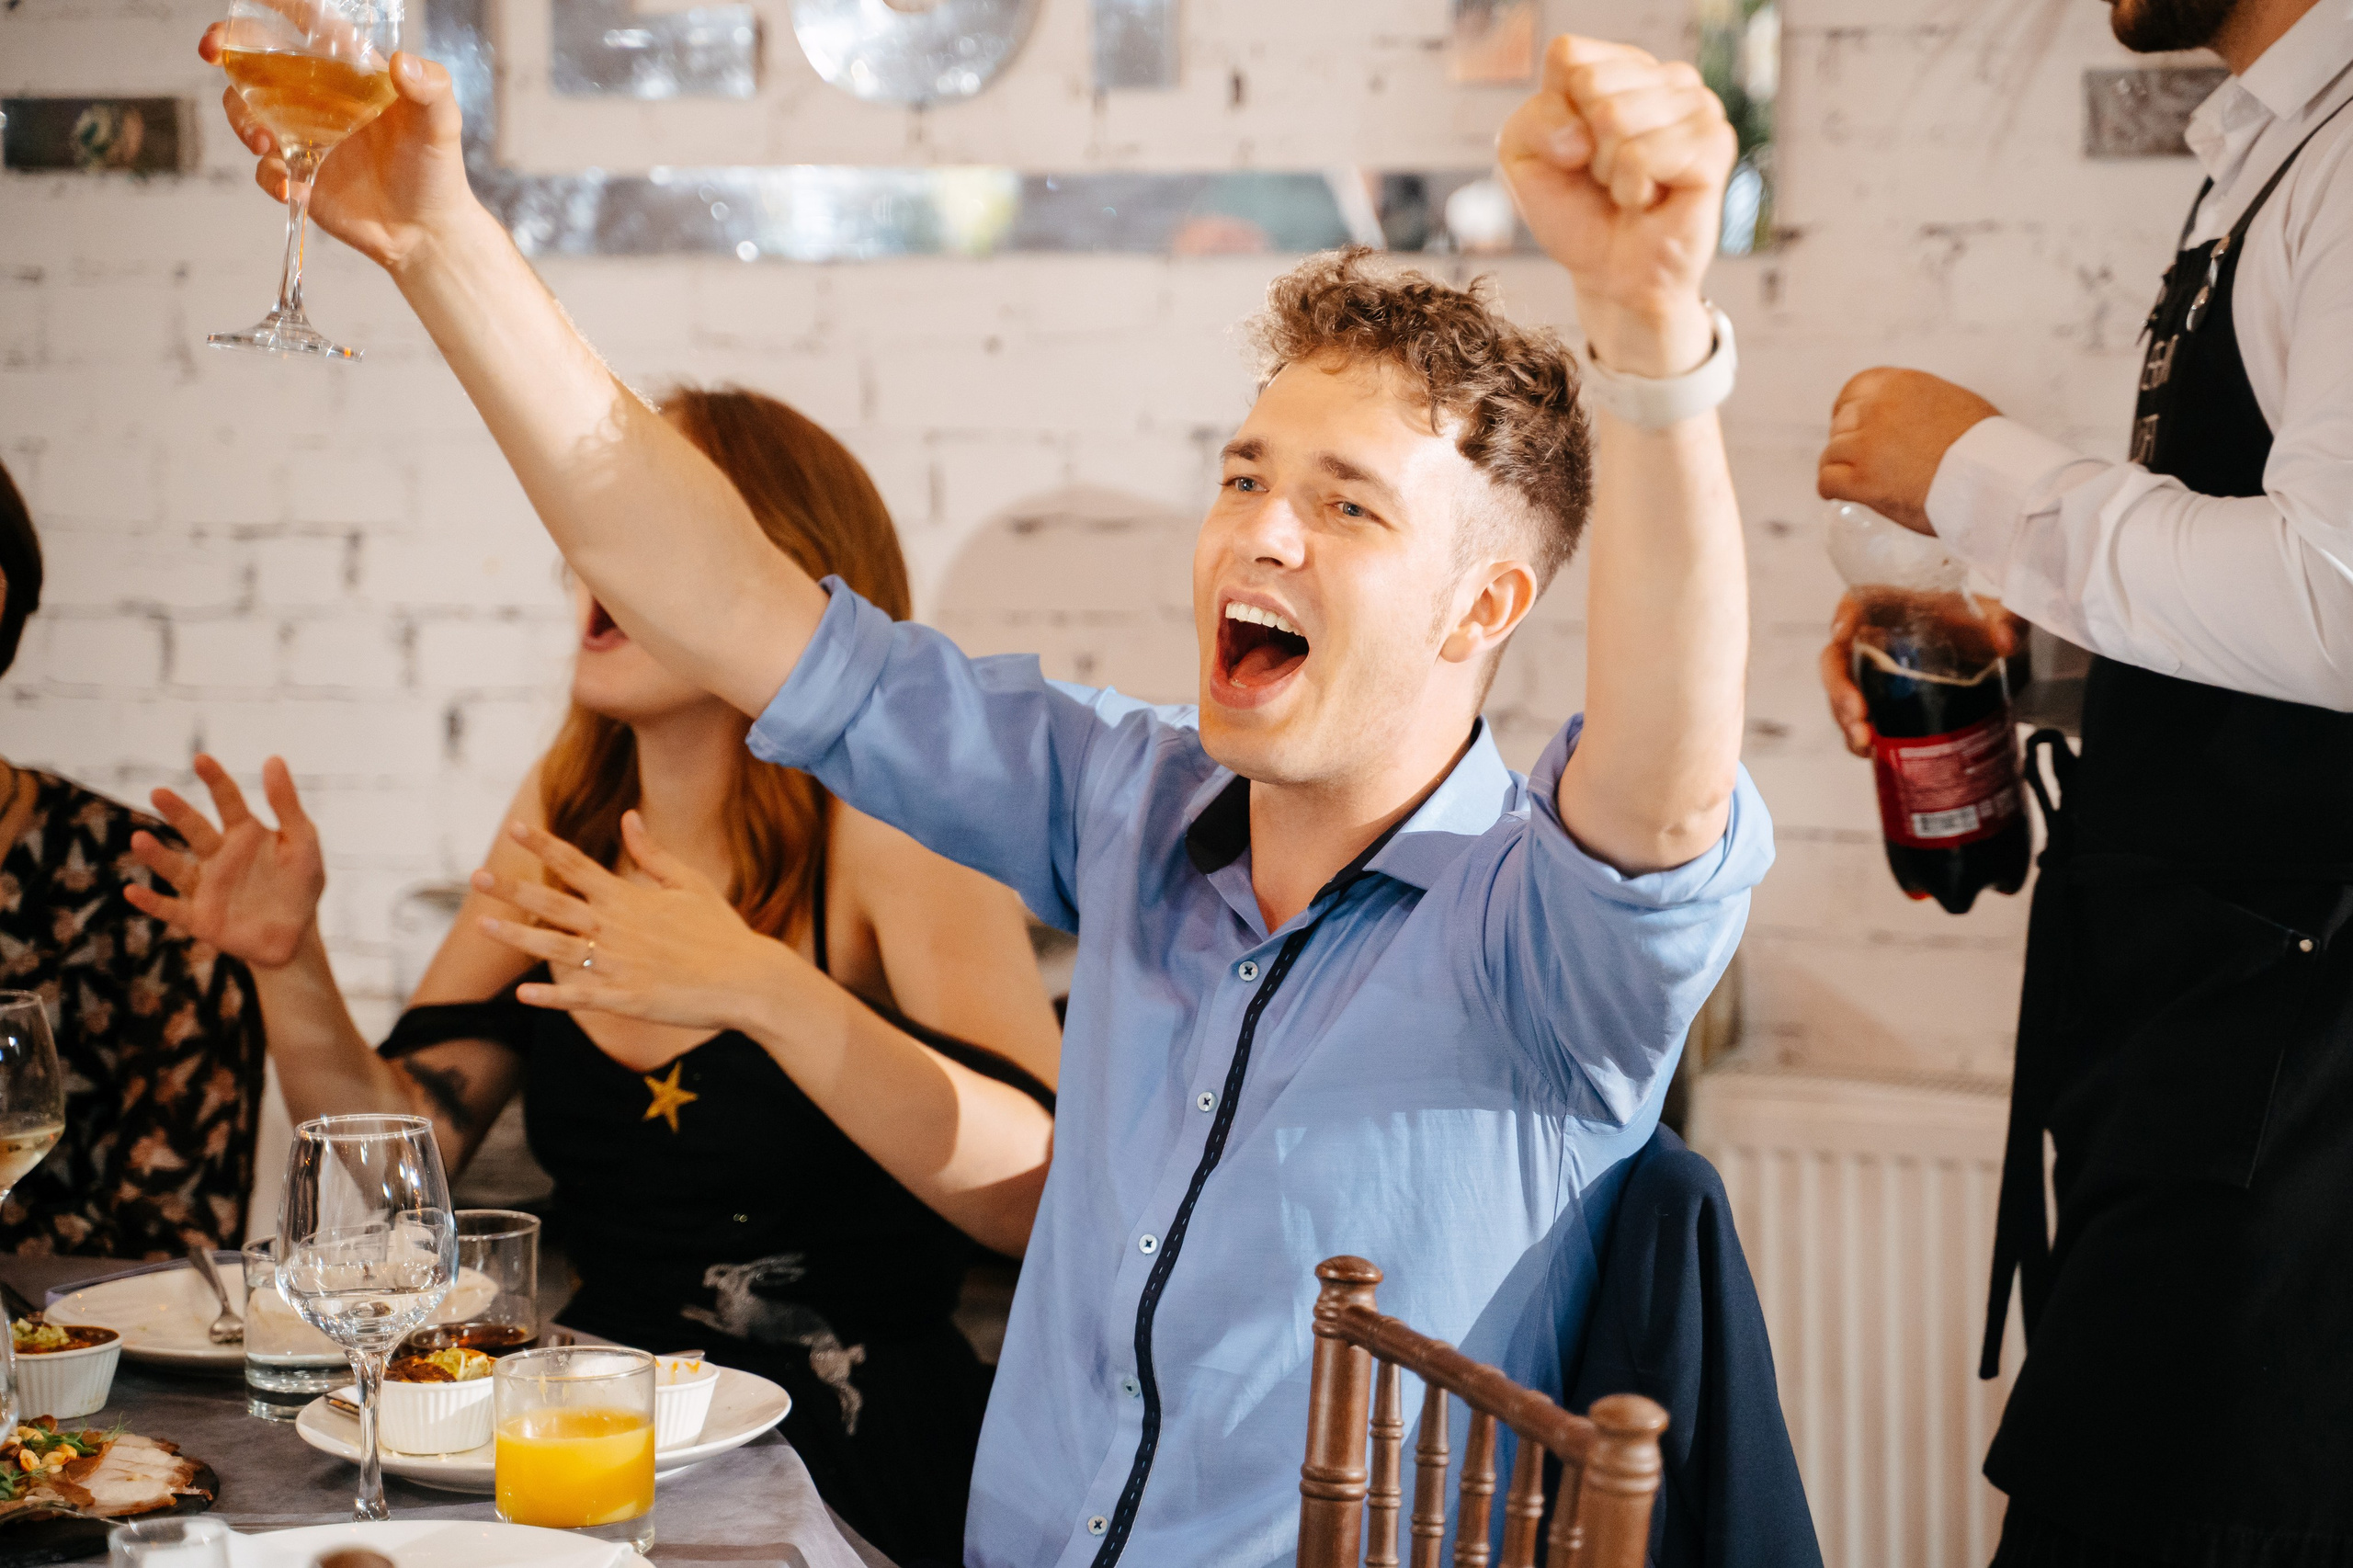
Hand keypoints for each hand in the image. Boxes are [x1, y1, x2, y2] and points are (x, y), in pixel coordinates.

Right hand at [125, 756, 325, 967]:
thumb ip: (287, 804)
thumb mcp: (303, 842)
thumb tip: (273, 758)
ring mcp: (206, 887)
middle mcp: (219, 856)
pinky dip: (152, 903)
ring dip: (157, 855)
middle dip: (178, 812)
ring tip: (139, 839)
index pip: (228, 801)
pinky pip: (172, 910)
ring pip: (177, 868)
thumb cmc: (300, 883)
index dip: (216, 780)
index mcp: (245, 834)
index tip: (202, 758)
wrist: (296, 936)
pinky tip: (131, 891)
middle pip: (195, 830)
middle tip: (159, 792)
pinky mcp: (200, 918)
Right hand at [198, 23, 479, 275]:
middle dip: (227, 48)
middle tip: (213, 51)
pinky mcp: (297, 173)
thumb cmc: (436, 170)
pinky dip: (271, 177)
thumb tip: (403, 63)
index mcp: (349, 71)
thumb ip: (431, 89)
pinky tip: (294, 189)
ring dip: (241, 120)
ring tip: (262, 142)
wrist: (427, 232)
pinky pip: (266, 169)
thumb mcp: (442, 124)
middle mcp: (317, 97)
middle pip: (257, 61)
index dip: (276, 6)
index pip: (307, 25)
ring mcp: (302, 135)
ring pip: (246, 111)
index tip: (249, 1)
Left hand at [473, 813, 804, 1031]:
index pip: (578, 865)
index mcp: (630, 898)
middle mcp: (617, 927)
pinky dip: (551, 996)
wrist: (747, 979)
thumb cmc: (721, 931)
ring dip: (517, 937)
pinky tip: (523, 995)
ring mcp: (618, 965)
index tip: (516, 828)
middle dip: (512, 888)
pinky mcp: (625, 999)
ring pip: (556, 948)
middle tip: (477, 875)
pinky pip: (579, 996)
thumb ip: (652, 853)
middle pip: (554, 903)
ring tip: (483, 924)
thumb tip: (628, 817)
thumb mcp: (689, 883)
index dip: (545, 846)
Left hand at [1497, 35, 1735, 375]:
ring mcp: (1697, 106)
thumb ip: (1532, 120)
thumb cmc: (1574, 211)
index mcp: (1621, 66)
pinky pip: (1643, 155)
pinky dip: (1632, 188)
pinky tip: (1650, 199)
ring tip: (1628, 188)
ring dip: (1609, 170)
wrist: (1611, 275)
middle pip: (1591, 84)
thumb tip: (1584, 132)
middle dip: (1582, 146)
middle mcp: (1665, 76)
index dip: (1554, 114)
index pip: (1568, 55)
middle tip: (1603, 176)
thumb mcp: (1524, 158)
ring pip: (1615, 118)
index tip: (1572, 150)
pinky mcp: (1714, 144)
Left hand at [1817, 368, 2000, 534]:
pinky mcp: (1862, 480)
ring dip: (1841, 468)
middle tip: (1862, 462)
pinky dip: (1831, 490)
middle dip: (1848, 442)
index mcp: (1901, 385)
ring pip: (1832, 454)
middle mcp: (1878, 409)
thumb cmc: (1986, 448)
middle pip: (1841, 425)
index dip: (1847, 411)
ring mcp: (1867, 445)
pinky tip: (1841, 495)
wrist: (1995, 479)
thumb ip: (1922, 404)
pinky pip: (1827, 482)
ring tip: (1856, 482)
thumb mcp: (1954, 403)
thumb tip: (1913, 416)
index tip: (1851, 426)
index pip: (1855, 390)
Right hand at [1820, 592, 2026, 756]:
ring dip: (1844, 719)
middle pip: (1837, 658)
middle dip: (1839, 687)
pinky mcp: (1880, 706)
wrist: (1994, 666)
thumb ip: (2006, 622)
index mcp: (1897, 610)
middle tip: (1857, 712)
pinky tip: (1870, 752)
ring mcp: (1872, 677)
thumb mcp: (1999, 621)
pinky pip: (1856, 721)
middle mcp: (1875, 642)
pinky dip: (1857, 739)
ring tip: (1864, 742)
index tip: (1842, 634)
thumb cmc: (1984, 632)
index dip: (1844, 615)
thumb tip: (2004, 641)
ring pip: (1841, 694)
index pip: (1860, 602)